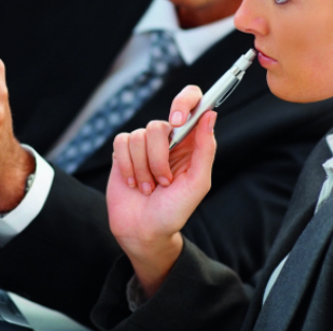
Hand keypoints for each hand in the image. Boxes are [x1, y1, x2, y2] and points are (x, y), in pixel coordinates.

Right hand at [106, 85, 216, 296]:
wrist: (143, 231)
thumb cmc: (174, 211)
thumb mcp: (197, 184)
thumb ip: (205, 149)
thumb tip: (210, 114)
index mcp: (191, 142)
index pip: (193, 102)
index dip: (184, 102)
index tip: (177, 120)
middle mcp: (169, 139)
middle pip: (159, 125)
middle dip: (159, 159)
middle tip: (164, 182)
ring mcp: (144, 144)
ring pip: (139, 136)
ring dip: (143, 169)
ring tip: (149, 188)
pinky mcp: (123, 151)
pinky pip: (122, 143)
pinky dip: (127, 166)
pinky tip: (132, 183)